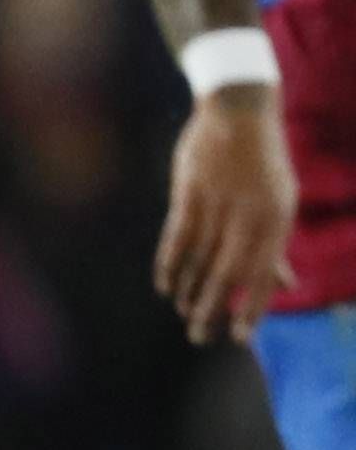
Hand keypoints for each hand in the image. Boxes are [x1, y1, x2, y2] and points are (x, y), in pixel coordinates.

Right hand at [157, 86, 300, 343]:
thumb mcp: (280, 203)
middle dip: (212, 308)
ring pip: (200, 258)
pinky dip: (170, 263)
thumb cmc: (263, 164)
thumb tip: (284, 285)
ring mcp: (218, 203)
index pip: (262, 274)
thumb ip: (275, 246)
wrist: (240, 111)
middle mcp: (249, 215)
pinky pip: (177, 236)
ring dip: (190, 290)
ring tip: (183, 313)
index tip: (238, 337)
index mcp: (278, 219)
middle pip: (227, 273)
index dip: (251, 309)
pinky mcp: (190, 191)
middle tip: (199, 336)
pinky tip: (165, 285)